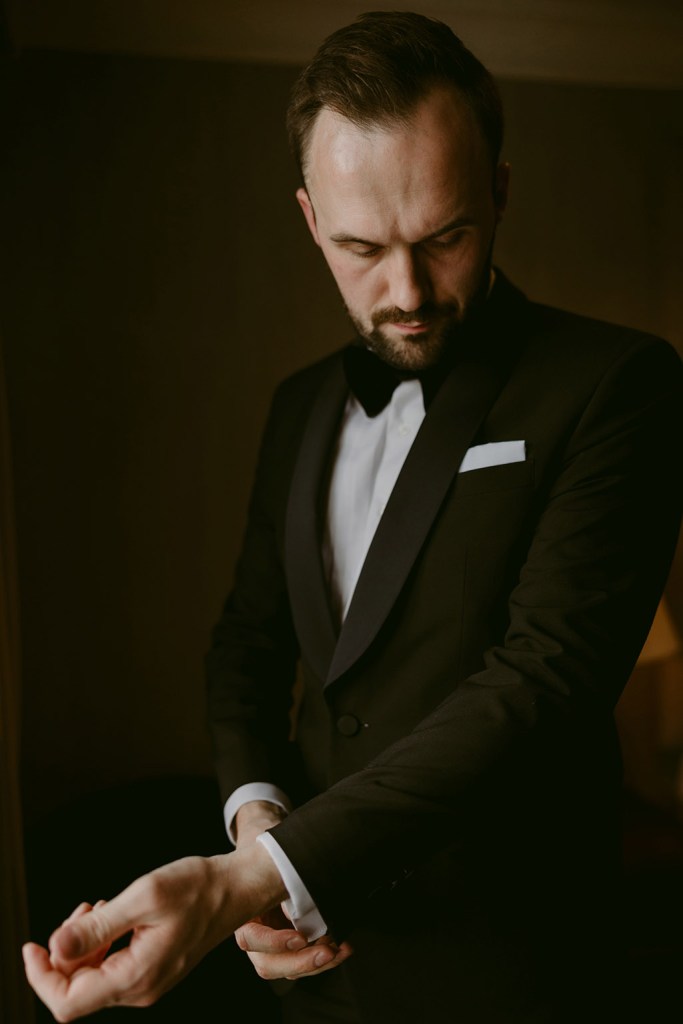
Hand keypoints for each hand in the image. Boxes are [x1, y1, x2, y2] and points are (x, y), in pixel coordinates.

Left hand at [23, 845, 286, 1021]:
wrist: (235, 888)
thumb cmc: (198, 888)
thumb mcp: (144, 897)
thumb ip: (99, 926)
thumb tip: (57, 947)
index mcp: (136, 976)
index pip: (67, 1002)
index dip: (41, 977)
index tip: (31, 946)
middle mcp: (141, 988)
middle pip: (77, 991)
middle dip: (64, 953)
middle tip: (81, 910)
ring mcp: (148, 981)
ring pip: (92, 979)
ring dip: (83, 946)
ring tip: (97, 908)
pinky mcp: (153, 968)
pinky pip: (111, 968)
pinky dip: (100, 945)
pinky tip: (111, 915)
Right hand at [233, 801, 352, 979]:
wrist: (276, 854)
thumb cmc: (269, 853)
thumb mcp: (270, 856)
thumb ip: (278, 869)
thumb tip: (295, 881)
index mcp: (242, 912)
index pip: (250, 938)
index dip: (274, 942)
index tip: (300, 938)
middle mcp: (254, 934)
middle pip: (269, 964)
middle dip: (301, 962)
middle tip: (327, 952)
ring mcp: (272, 943)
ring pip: (289, 968)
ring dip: (317, 964)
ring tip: (341, 949)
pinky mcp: (292, 945)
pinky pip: (304, 960)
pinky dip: (324, 958)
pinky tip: (342, 948)